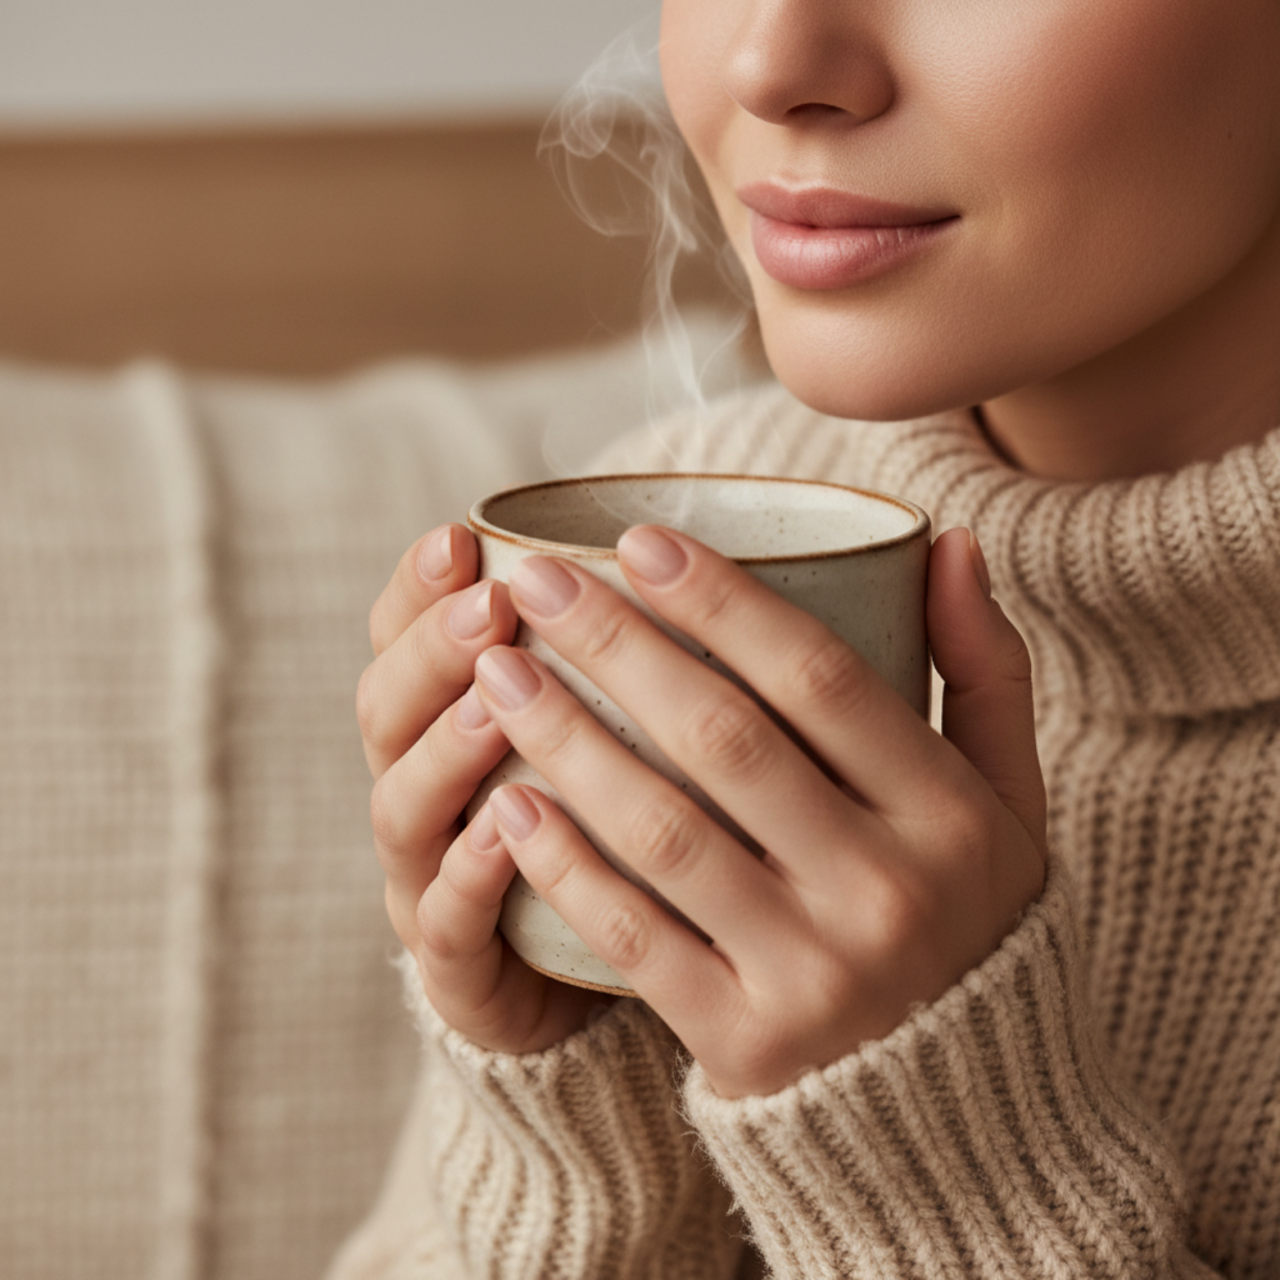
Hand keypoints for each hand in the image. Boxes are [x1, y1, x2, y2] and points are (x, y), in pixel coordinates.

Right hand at [358, 523, 611, 1052]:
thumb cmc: (608, 826)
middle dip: (433, 652)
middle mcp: (422, 792)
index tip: (460, 538)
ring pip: (402, 807)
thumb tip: (670, 549)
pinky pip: (446, 920)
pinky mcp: (457, 967)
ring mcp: (427, 879)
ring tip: (492, 705)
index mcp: (441, 722)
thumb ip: (616, 656)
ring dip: (443, 752)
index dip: (416, 589)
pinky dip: (468, 872)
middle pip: (386, 710)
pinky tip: (503, 828)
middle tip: (495, 606)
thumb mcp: (612, 729)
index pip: (399, 640)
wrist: (596, 975)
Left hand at [471, 525, 1046, 1096]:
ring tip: (498, 674)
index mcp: (954, 817)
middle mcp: (889, 892)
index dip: (722, 599)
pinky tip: (506, 800)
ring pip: (663, 831)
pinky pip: (633, 938)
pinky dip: (564, 865)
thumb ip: (986, 672)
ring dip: (567, 742)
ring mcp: (814, 975)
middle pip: (725, 741)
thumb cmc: (966, 919)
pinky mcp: (744, 1042)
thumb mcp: (1008, 803)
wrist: (957, 1112)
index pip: (821, 677)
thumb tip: (951, 540)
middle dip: (618, 646)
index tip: (636, 539)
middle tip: (533, 582)